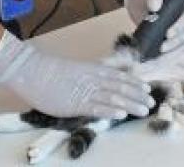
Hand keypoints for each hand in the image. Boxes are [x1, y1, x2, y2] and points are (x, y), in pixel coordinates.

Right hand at [0, 31, 153, 119]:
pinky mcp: (75, 103)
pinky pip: (96, 107)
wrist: (32, 71)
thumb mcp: (73, 71)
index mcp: (92, 71)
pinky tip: (122, 114)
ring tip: (144, 109)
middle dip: (137, 95)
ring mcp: (84, 92)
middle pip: (120, 87)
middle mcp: (92, 80)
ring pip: (113, 97)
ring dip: (130, 104)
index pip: (118, 77)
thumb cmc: (49, 72)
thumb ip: (87, 77)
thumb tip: (98, 84)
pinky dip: (110, 110)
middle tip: (151, 102)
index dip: (134, 83)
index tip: (146, 88)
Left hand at [120, 0, 183, 52]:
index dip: (180, 27)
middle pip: (181, 34)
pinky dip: (159, 51)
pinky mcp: (163, 38)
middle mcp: (180, 21)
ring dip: (168, 48)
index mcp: (182, 8)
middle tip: (163, 45)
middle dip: (174, 41)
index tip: (169, 32)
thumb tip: (155, 7)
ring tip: (158, 50)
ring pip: (174, 42)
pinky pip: (164, 46)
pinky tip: (152, 54)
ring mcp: (172, 31)